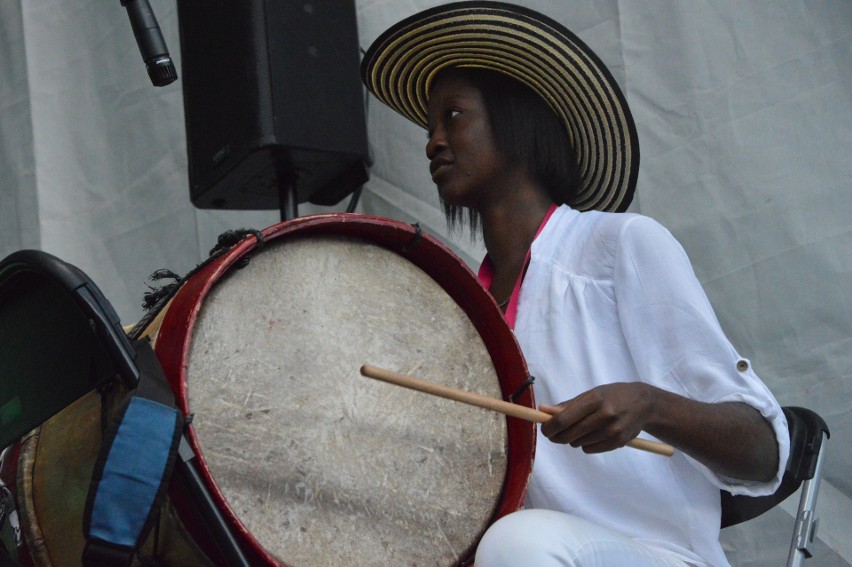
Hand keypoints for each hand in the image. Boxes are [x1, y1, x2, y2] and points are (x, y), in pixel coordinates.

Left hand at [539, 382, 654, 453]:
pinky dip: (585, 445)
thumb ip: (567, 405)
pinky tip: (593, 435)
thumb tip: (543, 410)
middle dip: (557, 436)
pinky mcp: (618, 442)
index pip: (564, 419)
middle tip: (555, 434)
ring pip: (578, 443)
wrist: (644, 404)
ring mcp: (612, 430)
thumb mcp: (591, 394)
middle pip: (569, 434)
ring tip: (582, 429)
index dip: (550, 427)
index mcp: (594, 400)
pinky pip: (590, 449)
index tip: (544, 430)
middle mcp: (604, 415)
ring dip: (573, 439)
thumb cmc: (612, 396)